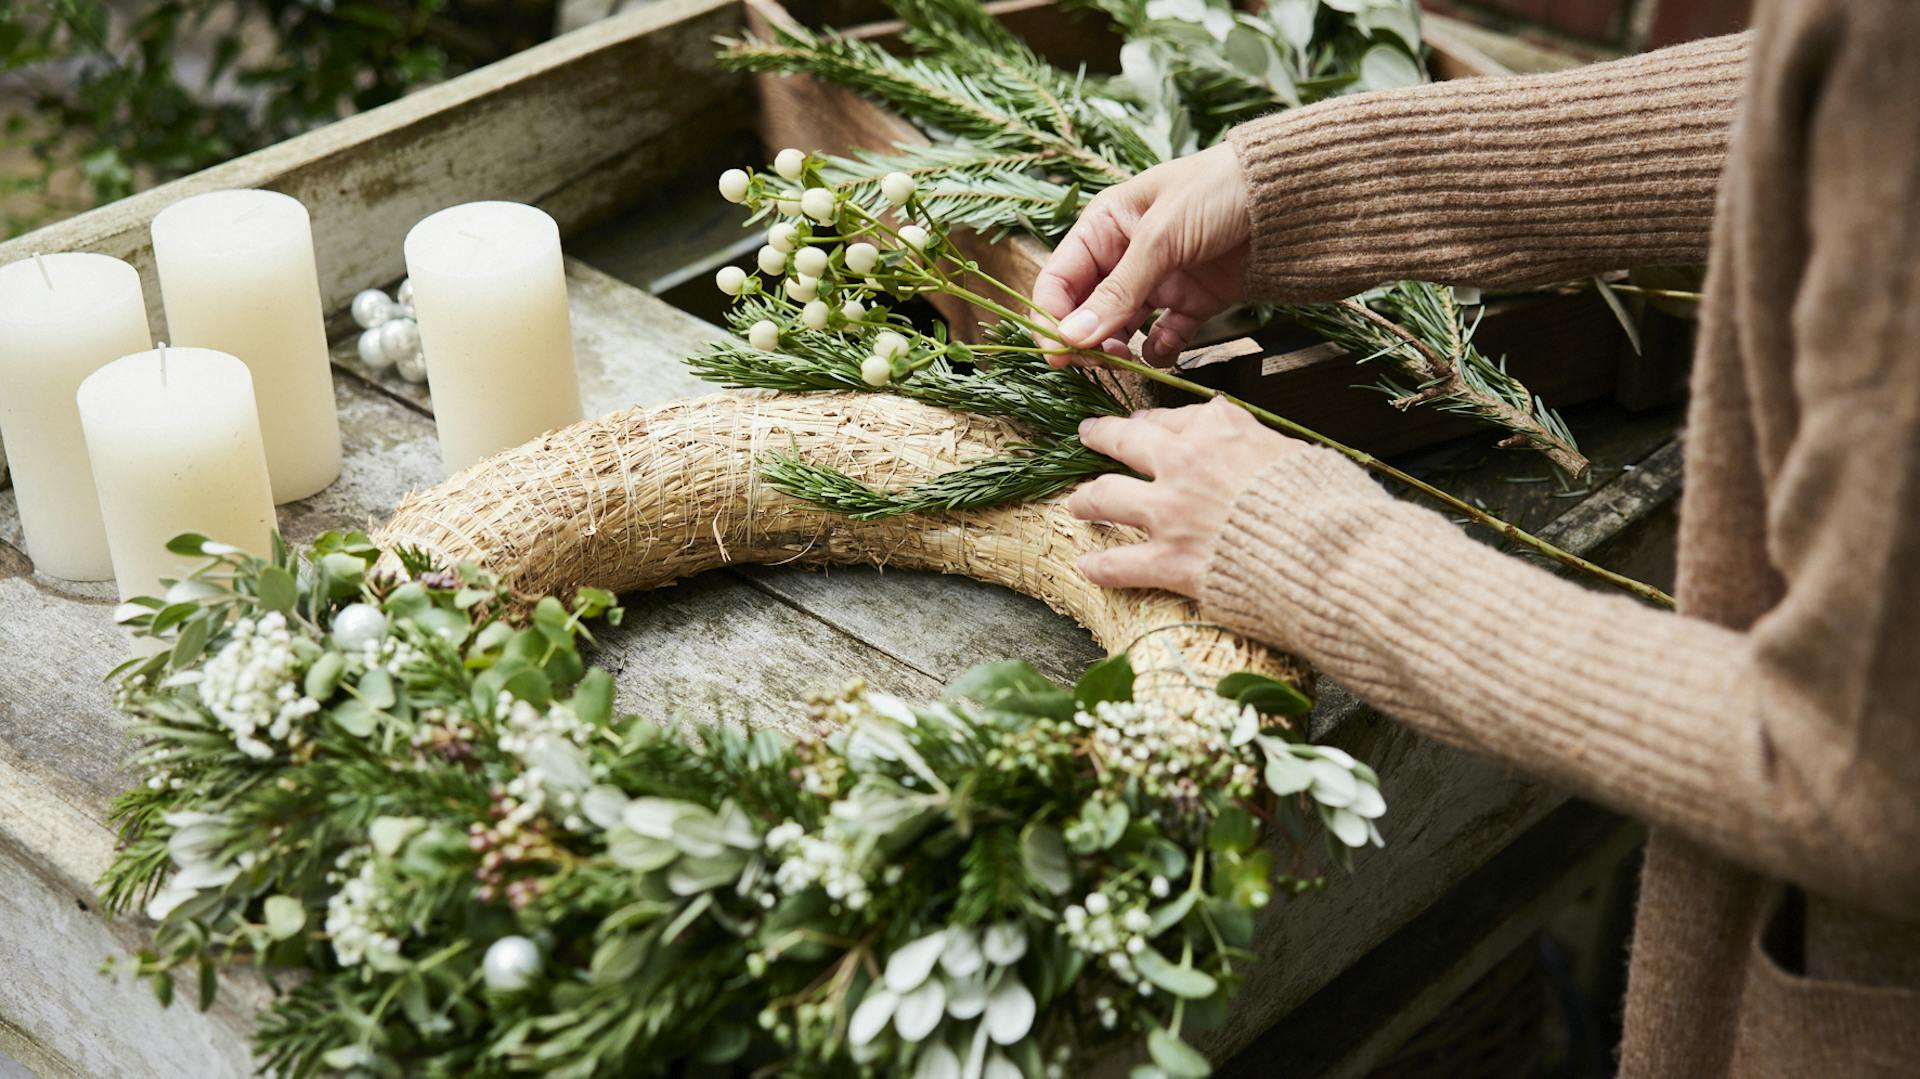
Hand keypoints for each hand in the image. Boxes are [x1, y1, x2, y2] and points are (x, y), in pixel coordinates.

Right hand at [1032, 142, 1250, 366]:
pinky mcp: (1190, 303)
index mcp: (1103, 227)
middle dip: (1085, 340)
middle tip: (1096, 362)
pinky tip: (1164, 352)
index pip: (1058, 279)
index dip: (1052, 317)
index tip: (1058, 353)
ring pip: (1120, 329)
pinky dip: (1159, 352)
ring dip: (1117, 350)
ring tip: (1126, 360)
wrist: (1289, 195)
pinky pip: (1162, 337)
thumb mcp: (1161, 237)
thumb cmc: (1217, 191)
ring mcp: (1157, 281)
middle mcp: (1123, 256)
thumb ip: (1117, 291)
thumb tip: (1070, 337)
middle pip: (1085, 310)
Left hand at [1067, 397, 1304, 596]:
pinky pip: (1117, 563)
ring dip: (1086, 498)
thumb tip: (1238, 429)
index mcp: (1218, 430)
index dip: (1154, 422)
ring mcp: (1169, 513)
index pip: (1171, 417)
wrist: (1325, 553)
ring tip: (1076, 502)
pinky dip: (1098, 566)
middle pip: (1125, 440)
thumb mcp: (1291, 450)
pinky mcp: (1167, 561)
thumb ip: (1253, 439)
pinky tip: (1087, 565)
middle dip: (1101, 435)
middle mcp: (1183, 464)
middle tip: (1088, 433)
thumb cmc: (1321, 502)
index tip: (1144, 424)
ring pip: (1104, 495)